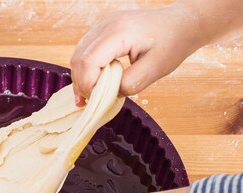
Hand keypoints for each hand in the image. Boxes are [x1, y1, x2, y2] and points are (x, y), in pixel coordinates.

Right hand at [70, 3, 204, 104]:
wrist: (182, 23)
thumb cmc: (173, 44)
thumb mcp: (155, 69)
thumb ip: (130, 84)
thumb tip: (110, 94)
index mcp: (119, 32)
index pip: (88, 62)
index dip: (87, 84)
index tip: (96, 101)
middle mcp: (106, 25)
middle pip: (79, 58)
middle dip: (81, 83)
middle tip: (88, 102)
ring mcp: (103, 24)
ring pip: (78, 54)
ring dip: (81, 76)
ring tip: (88, 95)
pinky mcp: (103, 28)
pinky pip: (85, 50)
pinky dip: (85, 67)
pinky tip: (93, 80)